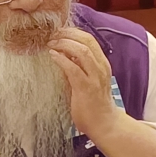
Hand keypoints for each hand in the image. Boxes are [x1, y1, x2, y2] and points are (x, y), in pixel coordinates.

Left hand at [49, 28, 116, 142]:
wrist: (104, 124)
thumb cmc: (94, 103)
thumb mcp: (88, 79)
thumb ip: (78, 67)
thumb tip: (63, 54)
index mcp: (102, 63)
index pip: (89, 39)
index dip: (73, 32)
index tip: (58, 32)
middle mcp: (101, 67)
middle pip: (87, 40)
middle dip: (67, 34)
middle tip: (52, 35)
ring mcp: (95, 77)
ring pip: (82, 51)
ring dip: (64, 44)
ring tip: (51, 44)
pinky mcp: (87, 87)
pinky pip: (73, 68)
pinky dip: (62, 59)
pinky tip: (52, 56)